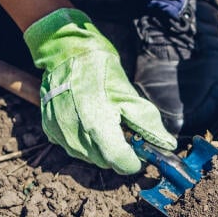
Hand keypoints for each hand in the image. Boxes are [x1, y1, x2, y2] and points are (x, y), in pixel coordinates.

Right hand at [23, 8, 175, 173]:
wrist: (66, 54)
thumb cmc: (101, 72)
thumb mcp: (130, 96)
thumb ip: (149, 124)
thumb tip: (167, 144)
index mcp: (97, 125)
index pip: (119, 161)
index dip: (133, 162)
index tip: (140, 155)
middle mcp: (75, 134)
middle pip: (106, 162)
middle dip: (119, 152)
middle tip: (123, 130)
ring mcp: (60, 134)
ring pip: (90, 158)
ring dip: (101, 148)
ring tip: (105, 122)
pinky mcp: (50, 130)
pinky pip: (74, 148)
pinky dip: (85, 142)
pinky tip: (88, 121)